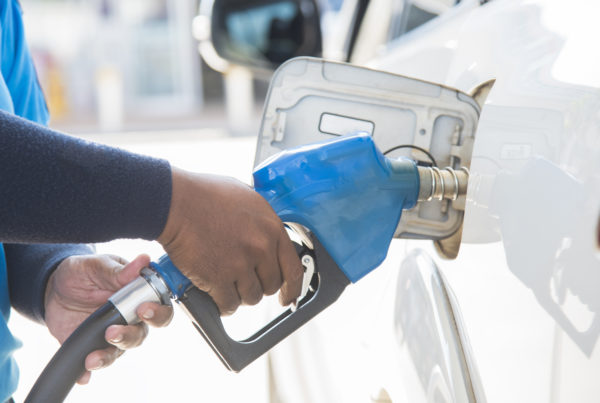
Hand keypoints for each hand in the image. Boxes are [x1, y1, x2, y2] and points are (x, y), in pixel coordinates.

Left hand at [44, 254, 172, 384]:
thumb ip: (118, 270)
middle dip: (129, 336)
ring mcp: (111, 334)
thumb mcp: (96, 266)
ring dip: (108, 356)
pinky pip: (93, 363)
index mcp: (137, 296)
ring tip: (93, 357)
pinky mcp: (91, 346)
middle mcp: (128, 318)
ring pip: (119, 351)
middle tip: (112, 332)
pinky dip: (88, 372)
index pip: (160, 308)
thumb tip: (144, 260)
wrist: (54, 288)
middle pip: (141, 334)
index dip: (157, 312)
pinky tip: (83, 374)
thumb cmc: (83, 272)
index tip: (143, 310)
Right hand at [158, 168, 303, 314]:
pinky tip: (215, 294)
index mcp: (272, 228)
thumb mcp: (246, 198)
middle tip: (242, 280)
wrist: (175, 202)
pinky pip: (228, 304)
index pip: (293, 269)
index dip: (291, 288)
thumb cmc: (204, 194)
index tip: (287, 297)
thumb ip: (261, 220)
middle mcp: (261, 248)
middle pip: (270, 285)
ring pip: (250, 297)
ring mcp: (241, 264)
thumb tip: (265, 234)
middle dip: (258, 286)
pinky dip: (222, 304)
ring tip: (225, 283)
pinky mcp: (219, 278)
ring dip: (239, 295)